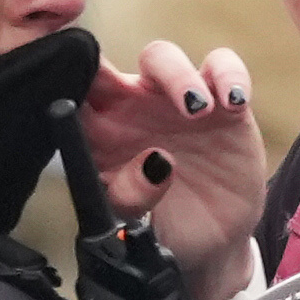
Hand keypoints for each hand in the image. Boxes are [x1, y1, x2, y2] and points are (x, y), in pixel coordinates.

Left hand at [81, 40, 267, 299]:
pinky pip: (222, 66)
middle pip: (110, 66)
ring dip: (176, 75)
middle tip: (123, 93)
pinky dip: (229, 75)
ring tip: (195, 109)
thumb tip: (154, 163)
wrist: (210, 242)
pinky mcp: (221, 102)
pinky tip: (234, 102)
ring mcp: (174, 100)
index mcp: (97, 131)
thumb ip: (131, 194)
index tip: (69, 85)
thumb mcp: (133, 220)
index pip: (72, 93)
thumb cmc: (159, 222)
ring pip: (162, 57)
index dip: (65, 81)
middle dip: (111, 67)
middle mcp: (130, 107)